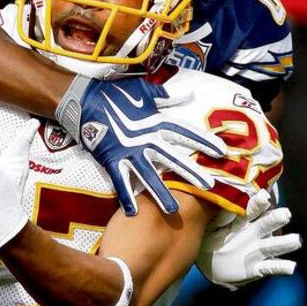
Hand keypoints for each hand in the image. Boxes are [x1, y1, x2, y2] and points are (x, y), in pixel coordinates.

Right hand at [58, 76, 225, 215]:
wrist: (84, 98)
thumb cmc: (116, 93)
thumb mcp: (145, 91)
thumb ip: (168, 97)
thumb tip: (189, 94)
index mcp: (155, 121)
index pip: (185, 133)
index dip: (203, 141)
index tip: (222, 151)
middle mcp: (145, 139)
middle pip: (172, 159)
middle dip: (191, 172)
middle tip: (209, 186)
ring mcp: (128, 151)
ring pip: (148, 176)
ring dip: (160, 193)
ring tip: (173, 210)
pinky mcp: (111, 159)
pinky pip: (120, 182)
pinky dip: (126, 197)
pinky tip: (133, 213)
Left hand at [195, 190, 300, 289]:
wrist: (210, 263)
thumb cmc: (210, 236)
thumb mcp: (209, 225)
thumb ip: (217, 216)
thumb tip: (219, 201)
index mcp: (241, 220)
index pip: (251, 209)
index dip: (257, 203)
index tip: (264, 195)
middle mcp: (254, 233)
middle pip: (265, 224)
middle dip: (275, 219)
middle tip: (285, 214)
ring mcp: (257, 250)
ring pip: (272, 246)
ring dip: (284, 243)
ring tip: (296, 240)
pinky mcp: (257, 267)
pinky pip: (270, 267)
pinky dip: (281, 267)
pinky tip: (291, 266)